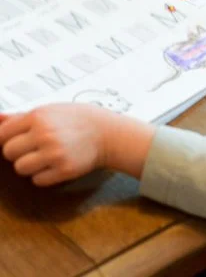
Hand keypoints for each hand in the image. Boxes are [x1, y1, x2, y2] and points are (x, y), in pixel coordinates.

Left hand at [0, 104, 154, 185]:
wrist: (109, 133)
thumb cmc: (78, 119)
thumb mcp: (52, 110)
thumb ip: (21, 117)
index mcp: (39, 116)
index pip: (3, 134)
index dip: (10, 138)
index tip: (21, 139)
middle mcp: (45, 134)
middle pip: (9, 152)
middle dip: (20, 152)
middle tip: (37, 146)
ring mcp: (54, 153)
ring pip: (20, 168)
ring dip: (31, 165)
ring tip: (47, 156)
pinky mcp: (63, 170)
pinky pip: (37, 180)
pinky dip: (44, 175)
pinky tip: (57, 163)